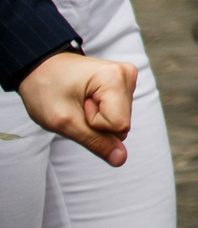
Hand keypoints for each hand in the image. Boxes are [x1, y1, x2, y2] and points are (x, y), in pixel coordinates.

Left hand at [17, 49, 134, 163]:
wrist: (39, 68)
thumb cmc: (47, 89)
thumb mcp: (65, 122)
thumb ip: (96, 142)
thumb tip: (121, 159)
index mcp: (115, 78)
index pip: (119, 126)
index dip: (94, 125)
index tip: (77, 108)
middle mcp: (127, 74)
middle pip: (122, 123)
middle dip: (96, 123)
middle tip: (76, 105)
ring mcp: (127, 77)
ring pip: (120, 120)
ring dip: (97, 118)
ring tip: (79, 101)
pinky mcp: (123, 83)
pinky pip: (118, 113)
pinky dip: (100, 112)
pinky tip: (86, 99)